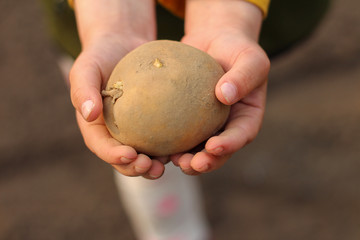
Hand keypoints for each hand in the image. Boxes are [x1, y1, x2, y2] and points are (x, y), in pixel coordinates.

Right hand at [69, 0, 165, 178]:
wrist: (122, 46)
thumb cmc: (100, 57)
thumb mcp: (86, 68)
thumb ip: (83, 89)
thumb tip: (89, 114)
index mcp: (96, 127)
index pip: (102, 147)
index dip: (114, 156)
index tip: (129, 155)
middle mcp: (115, 134)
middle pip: (125, 159)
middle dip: (138, 169)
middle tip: (155, 168)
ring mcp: (136, 130)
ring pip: (146, 154)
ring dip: (157, 164)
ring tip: (171, 163)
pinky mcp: (154, 122)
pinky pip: (163, 136)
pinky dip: (173, 145)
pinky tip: (186, 145)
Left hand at [171, 0, 269, 174]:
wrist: (215, 42)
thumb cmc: (237, 49)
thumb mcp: (249, 58)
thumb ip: (243, 76)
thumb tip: (225, 96)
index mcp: (246, 117)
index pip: (241, 135)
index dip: (229, 145)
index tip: (213, 147)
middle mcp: (227, 126)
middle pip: (219, 152)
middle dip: (206, 162)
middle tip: (190, 164)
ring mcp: (206, 125)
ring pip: (197, 148)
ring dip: (186, 159)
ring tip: (172, 160)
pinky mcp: (186, 119)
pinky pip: (178, 132)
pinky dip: (169, 142)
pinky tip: (155, 145)